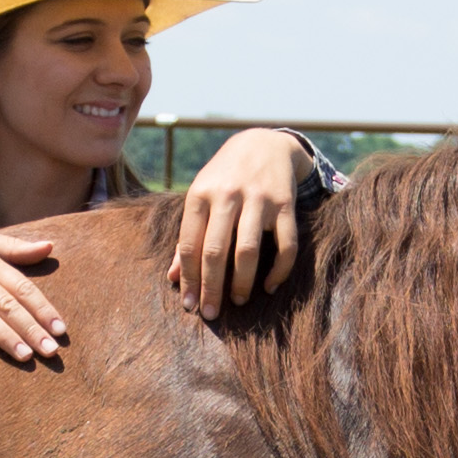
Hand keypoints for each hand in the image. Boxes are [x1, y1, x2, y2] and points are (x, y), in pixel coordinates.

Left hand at [167, 128, 313, 312]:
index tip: (189, 305)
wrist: (264, 143)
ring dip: (242, 282)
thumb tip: (172, 278)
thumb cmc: (224, 178)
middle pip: (215, 251)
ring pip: (248, 250)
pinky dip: (278, 271)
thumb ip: (186, 236)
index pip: (190, 244)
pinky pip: (286, 245)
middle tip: (211, 314)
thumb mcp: (200, 197)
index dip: (188, 278)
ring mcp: (258, 199)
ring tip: (237, 302)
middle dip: (211, 288)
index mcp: (200, 194)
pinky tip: (269, 287)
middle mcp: (227, 195)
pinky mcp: (285, 204)